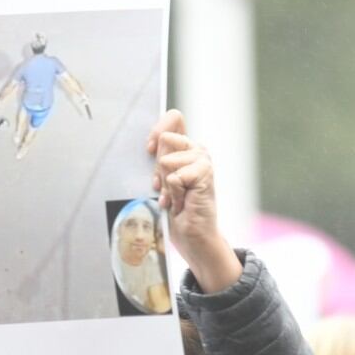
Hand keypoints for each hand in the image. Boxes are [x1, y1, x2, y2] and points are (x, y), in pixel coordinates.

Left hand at [146, 110, 240, 292]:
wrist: (192, 236)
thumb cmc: (177, 211)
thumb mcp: (161, 180)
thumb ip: (160, 157)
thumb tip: (156, 139)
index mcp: (186, 148)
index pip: (174, 118)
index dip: (157, 130)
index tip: (149, 150)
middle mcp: (196, 150)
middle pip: (164, 139)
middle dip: (158, 169)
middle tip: (168, 189)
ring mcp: (203, 160)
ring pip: (166, 161)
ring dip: (166, 185)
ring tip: (177, 198)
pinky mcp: (205, 172)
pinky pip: (174, 176)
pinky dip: (174, 194)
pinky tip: (183, 202)